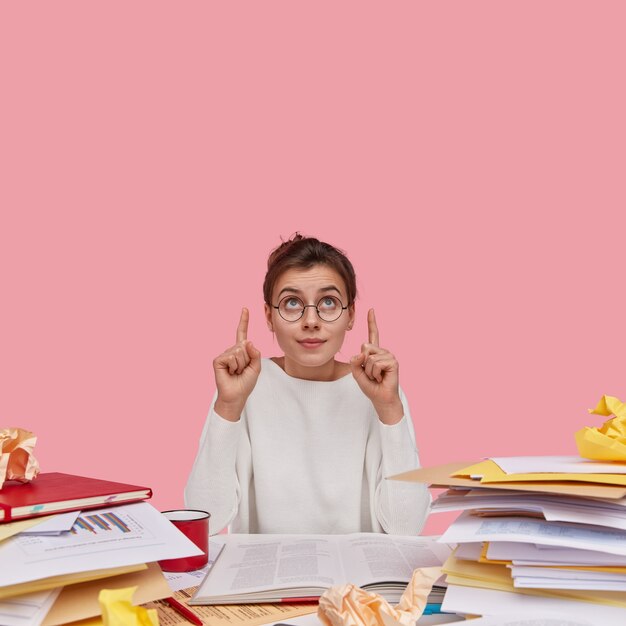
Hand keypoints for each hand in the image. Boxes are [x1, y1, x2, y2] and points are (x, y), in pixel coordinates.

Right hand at [213, 308, 261, 421]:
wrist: (237, 395)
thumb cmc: (246, 382)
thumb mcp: (256, 367)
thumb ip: (255, 353)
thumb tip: (247, 341)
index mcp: (241, 350)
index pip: (242, 333)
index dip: (243, 320)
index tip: (245, 308)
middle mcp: (232, 350)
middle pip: (245, 346)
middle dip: (248, 360)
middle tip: (242, 370)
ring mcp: (224, 354)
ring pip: (239, 352)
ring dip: (241, 365)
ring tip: (236, 372)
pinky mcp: (218, 360)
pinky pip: (232, 357)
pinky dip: (234, 366)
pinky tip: (230, 373)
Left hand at [350, 309, 403, 424]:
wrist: (381, 398)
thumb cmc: (370, 386)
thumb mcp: (357, 373)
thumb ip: (355, 361)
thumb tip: (362, 352)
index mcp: (374, 352)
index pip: (373, 334)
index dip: (372, 322)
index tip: (371, 310)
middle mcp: (382, 351)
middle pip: (365, 347)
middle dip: (363, 364)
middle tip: (371, 374)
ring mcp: (389, 356)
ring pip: (369, 357)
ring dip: (369, 371)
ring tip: (377, 377)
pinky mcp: (393, 362)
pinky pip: (376, 363)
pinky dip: (375, 373)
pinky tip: (381, 377)